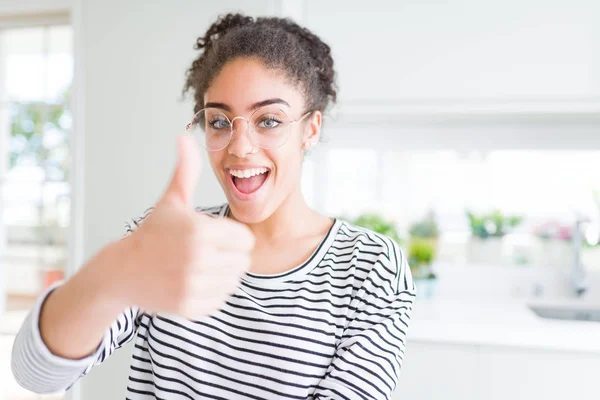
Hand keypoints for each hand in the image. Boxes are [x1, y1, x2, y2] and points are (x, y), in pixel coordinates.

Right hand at [117, 135, 254, 317]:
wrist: (122, 271)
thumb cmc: (152, 233)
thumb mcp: (170, 201)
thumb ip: (185, 171)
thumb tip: (184, 136)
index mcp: (199, 232)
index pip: (245, 239)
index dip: (233, 236)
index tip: (216, 235)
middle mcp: (198, 261)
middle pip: (243, 261)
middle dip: (230, 255)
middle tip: (209, 251)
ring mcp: (194, 286)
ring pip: (234, 281)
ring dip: (223, 274)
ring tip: (201, 265)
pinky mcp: (191, 307)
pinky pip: (221, 300)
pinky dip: (212, 292)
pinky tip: (193, 281)